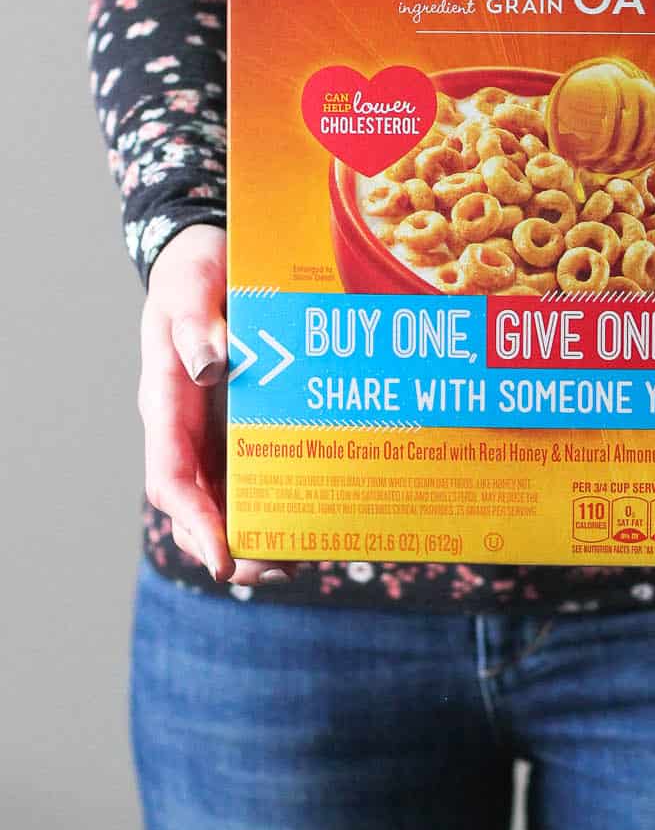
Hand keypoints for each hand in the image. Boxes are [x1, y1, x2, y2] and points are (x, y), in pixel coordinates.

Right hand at [139, 225, 296, 585]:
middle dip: (231, 546)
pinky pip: (258, 475)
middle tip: (274, 572)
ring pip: (227, 501)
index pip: (170, 481)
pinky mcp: (244, 427)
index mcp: (165, 406)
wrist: (211, 257)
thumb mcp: (190, 287)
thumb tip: (206, 368)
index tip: (223, 559)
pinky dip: (279, 502)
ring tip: (296, 563)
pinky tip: (314, 520)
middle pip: (198, 509)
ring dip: (257, 535)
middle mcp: (187, 432)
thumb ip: (194, 324)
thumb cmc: (195, 272)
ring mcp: (215, 433)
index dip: (195, 524)